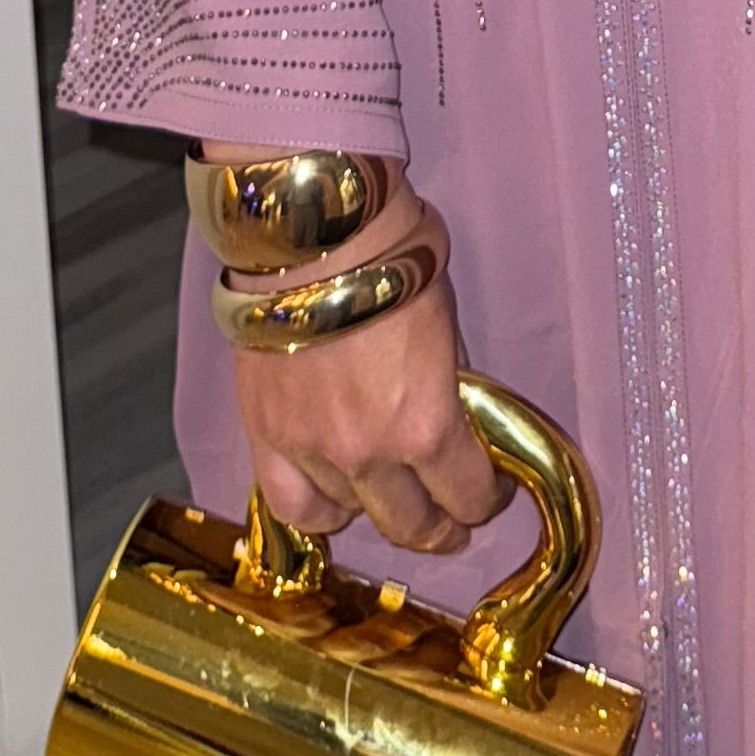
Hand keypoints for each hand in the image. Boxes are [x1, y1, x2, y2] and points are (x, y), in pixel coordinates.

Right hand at [213, 178, 508, 558]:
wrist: (313, 230)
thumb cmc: (393, 256)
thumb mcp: (446, 319)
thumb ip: (448, 380)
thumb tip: (453, 411)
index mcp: (426, 426)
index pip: (466, 494)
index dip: (485, 499)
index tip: (490, 490)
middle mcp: (368, 455)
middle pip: (410, 525)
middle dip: (439, 525)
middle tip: (450, 516)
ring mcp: (310, 450)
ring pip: (348, 517)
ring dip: (374, 509)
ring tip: (386, 496)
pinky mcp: (264, 435)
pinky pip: (288, 504)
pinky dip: (313, 507)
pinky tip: (331, 496)